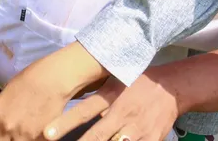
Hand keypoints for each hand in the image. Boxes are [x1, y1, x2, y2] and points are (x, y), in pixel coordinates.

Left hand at [0, 47, 101, 140]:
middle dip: (0, 140)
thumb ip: (0, 111)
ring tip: (20, 134)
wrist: (54, 80)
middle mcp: (6, 128)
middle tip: (6, 135)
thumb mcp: (7, 93)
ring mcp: (23, 136)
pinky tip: (33, 133)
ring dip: (15, 140)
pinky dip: (31, 140)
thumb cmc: (31, 78)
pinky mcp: (40, 139)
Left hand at [44, 71, 179, 140]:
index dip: (65, 123)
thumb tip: (70, 102)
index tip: (47, 134)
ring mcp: (138, 129)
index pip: (83, 110)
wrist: (170, 87)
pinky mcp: (152, 139)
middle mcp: (123, 113)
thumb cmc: (136, 83)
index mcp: (111, 96)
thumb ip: (94, 96)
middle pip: (99, 135)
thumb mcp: (113, 83)